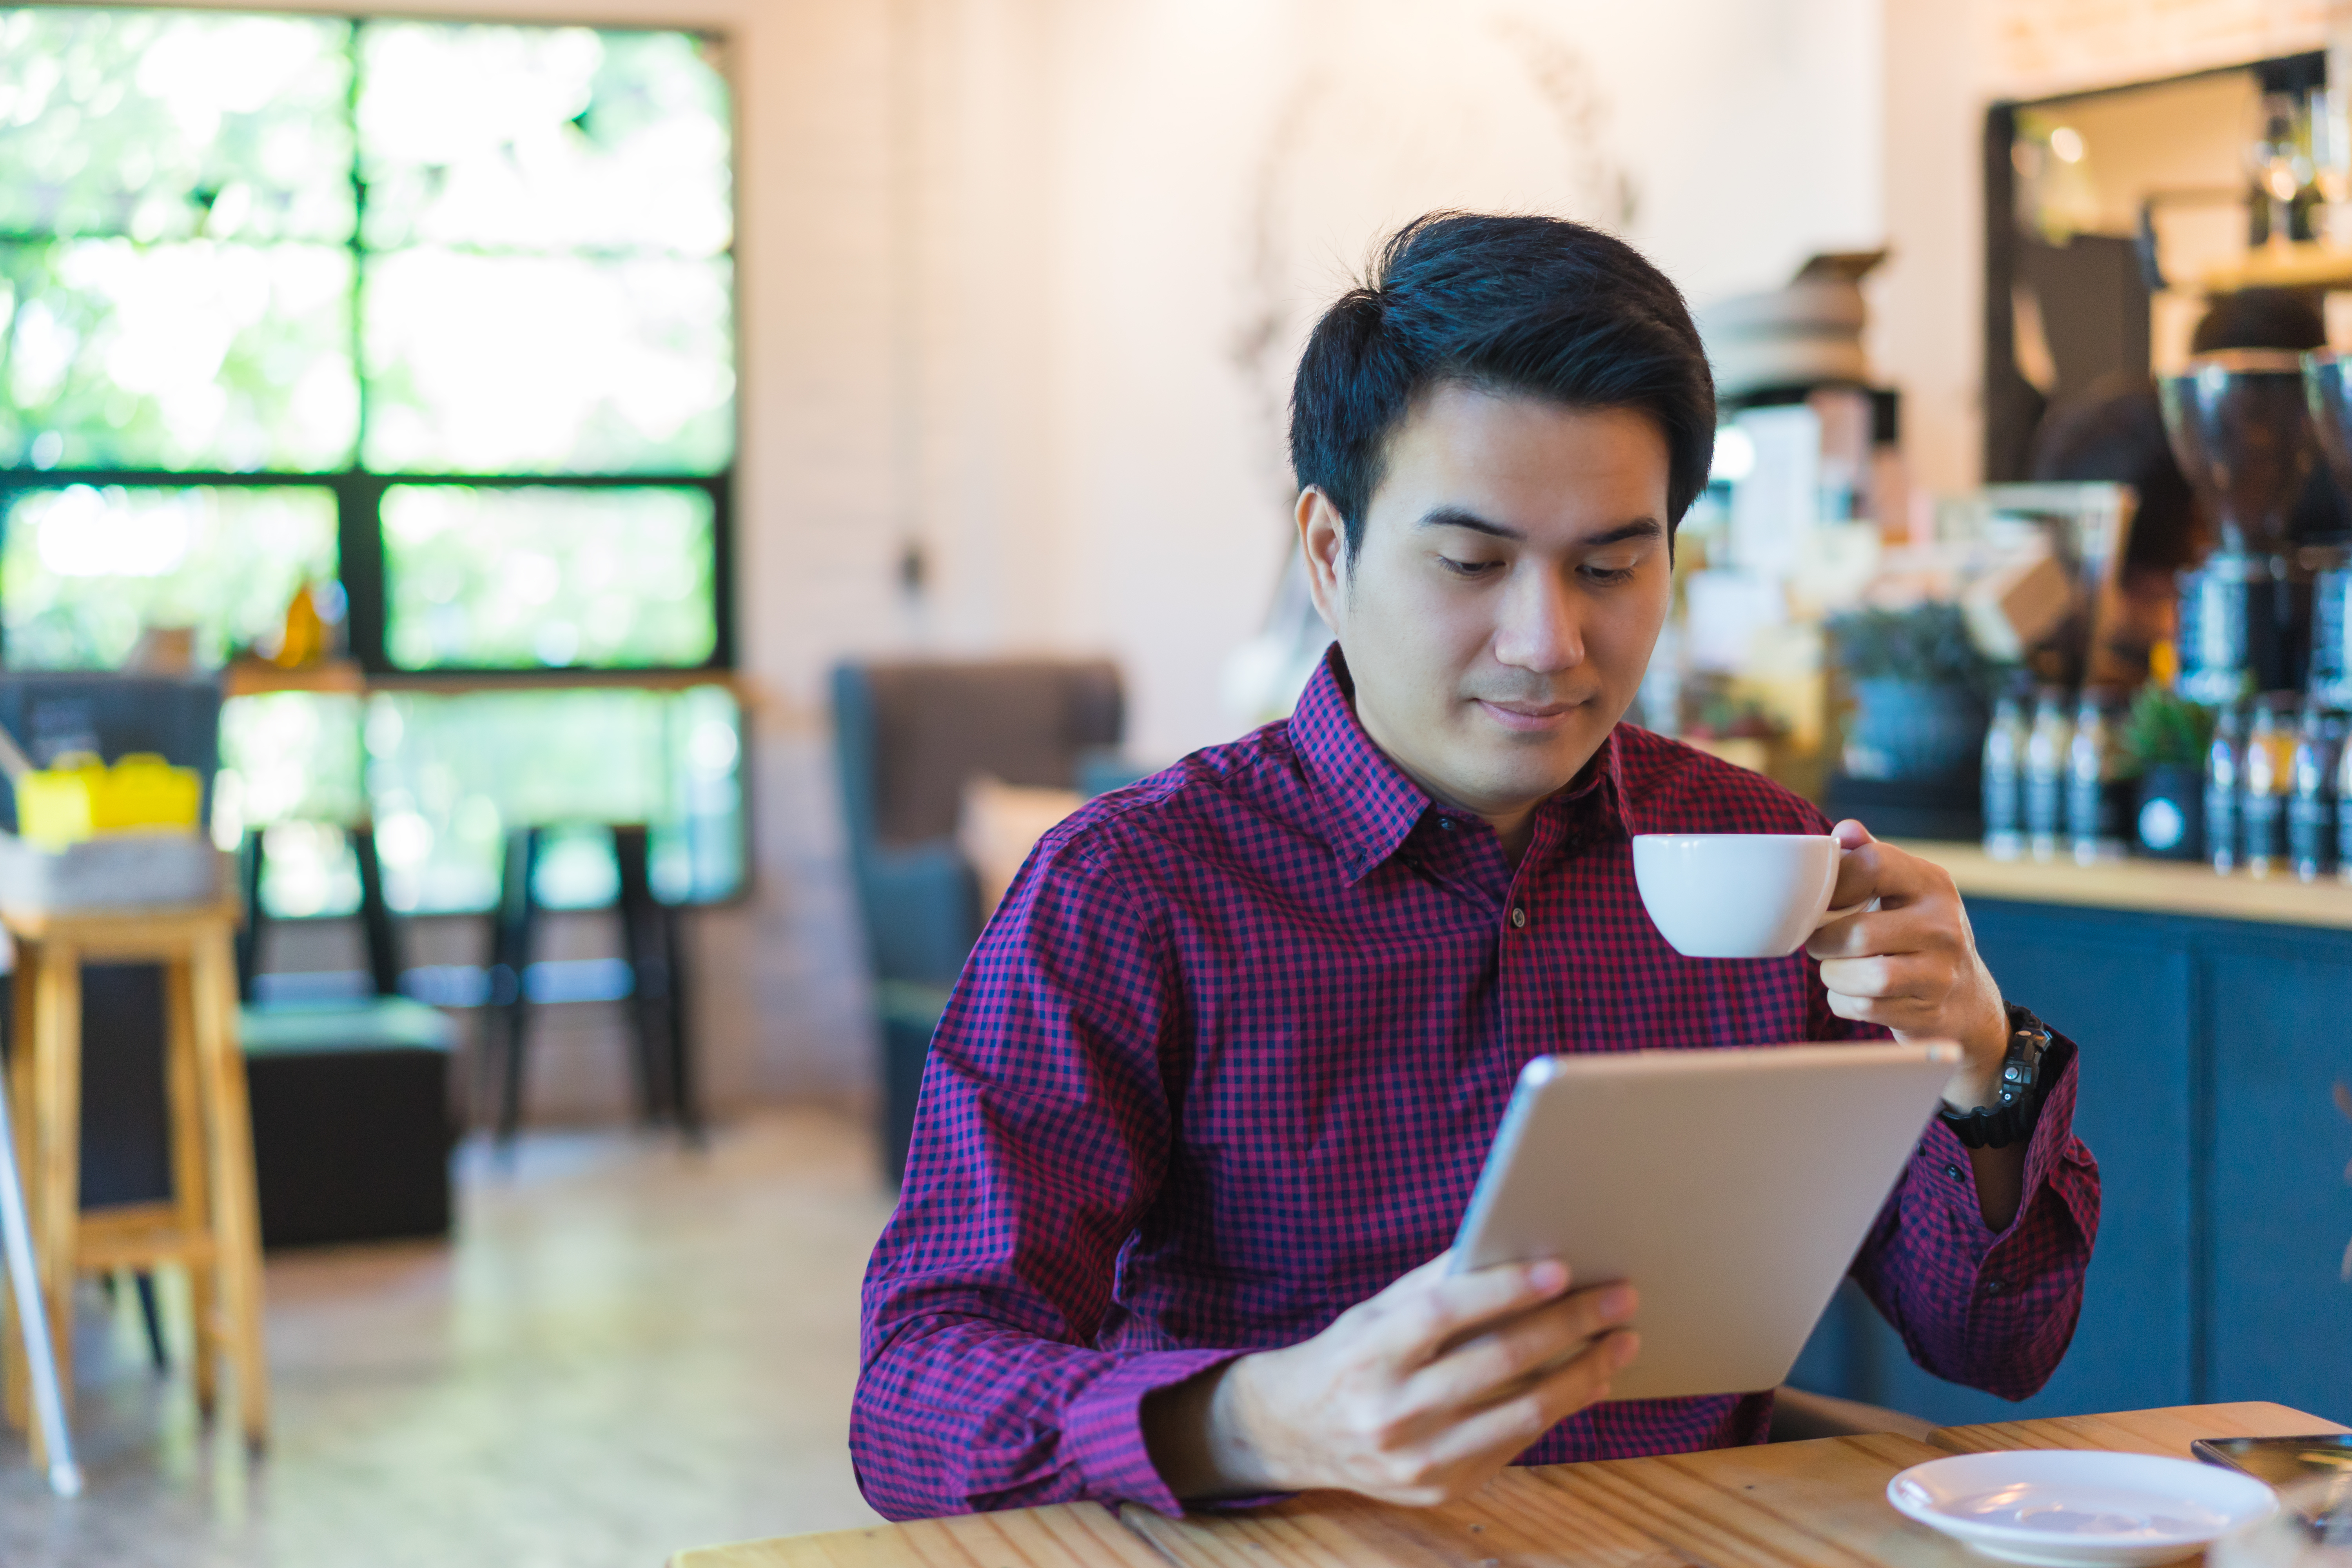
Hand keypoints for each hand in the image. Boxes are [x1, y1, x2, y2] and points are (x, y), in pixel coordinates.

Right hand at [1145, 1254, 1637, 1505]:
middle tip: (1620, 1299)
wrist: (1295, 1433)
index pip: (1447, 1313)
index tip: (1562, 1269)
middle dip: (1571, 1326)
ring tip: (1620, 1344)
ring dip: (1584, 1375)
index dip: (1506, 1289)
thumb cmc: (1349, 1357)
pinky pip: (1515, 1444)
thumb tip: (1510, 1247)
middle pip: (1499, 1362)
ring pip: (1523, 1412)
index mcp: (1371, 1352)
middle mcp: (1393, 1409)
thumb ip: (1435, 1284)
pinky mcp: (1442, 1488)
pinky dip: (1558, 1410)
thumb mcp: (1375, 1311)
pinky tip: (1587, 1382)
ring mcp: (1420, 1457)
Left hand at [1806, 820, 2008, 1110]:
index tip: (1825, 901)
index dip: (1835, 883)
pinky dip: (1844, 1002)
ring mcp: (1941, 972)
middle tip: (1820, 943)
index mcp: (1933, 883)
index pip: (1873, 864)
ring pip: (1864, 976)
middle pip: (1859, 933)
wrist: (1964, 999)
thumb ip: (1869, 856)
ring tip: (1837, 968)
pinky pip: (1864, 1007)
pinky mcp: (1929, 1011)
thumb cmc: (1916, 933)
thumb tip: (1844, 831)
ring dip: (1834, 975)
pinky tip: (1853, 993)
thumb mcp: (1903, 888)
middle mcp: (1944, 925)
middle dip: (1824, 942)